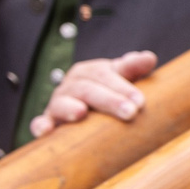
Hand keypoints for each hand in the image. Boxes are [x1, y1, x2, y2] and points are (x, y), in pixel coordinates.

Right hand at [29, 51, 157, 135]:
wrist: (81, 110)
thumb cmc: (107, 92)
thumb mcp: (120, 78)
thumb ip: (132, 69)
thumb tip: (149, 58)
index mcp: (91, 72)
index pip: (106, 74)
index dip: (123, 87)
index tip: (140, 102)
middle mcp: (72, 84)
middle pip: (88, 89)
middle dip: (109, 100)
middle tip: (130, 113)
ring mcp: (58, 102)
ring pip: (62, 102)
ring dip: (70, 107)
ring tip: (81, 113)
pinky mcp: (48, 120)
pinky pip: (40, 122)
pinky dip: (41, 125)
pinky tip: (45, 131)